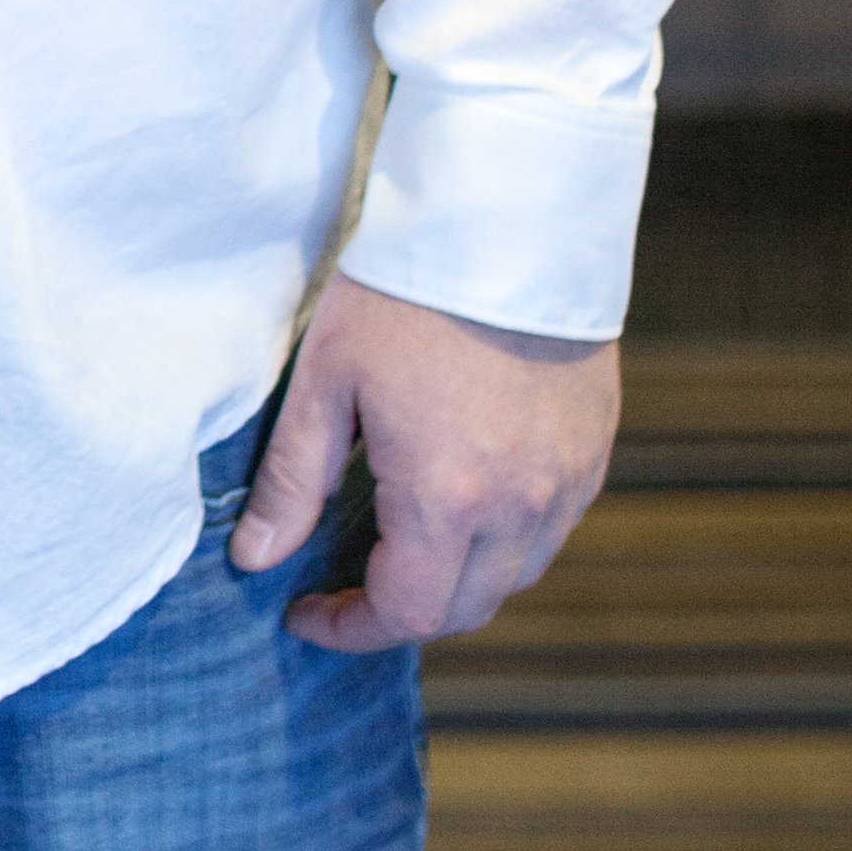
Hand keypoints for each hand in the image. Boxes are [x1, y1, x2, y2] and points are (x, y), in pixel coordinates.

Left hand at [231, 262, 619, 651]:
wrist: (511, 222)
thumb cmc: (407, 293)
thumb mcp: (327, 380)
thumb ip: (293, 481)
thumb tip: (256, 559)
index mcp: (448, 497)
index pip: (406, 613)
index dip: (351, 628)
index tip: (306, 613)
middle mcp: (521, 505)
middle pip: (466, 609)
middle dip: (402, 614)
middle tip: (347, 587)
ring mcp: (568, 480)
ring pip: (515, 575)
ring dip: (459, 582)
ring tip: (404, 549)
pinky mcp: (595, 450)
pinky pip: (552, 529)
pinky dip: (507, 541)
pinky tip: (465, 504)